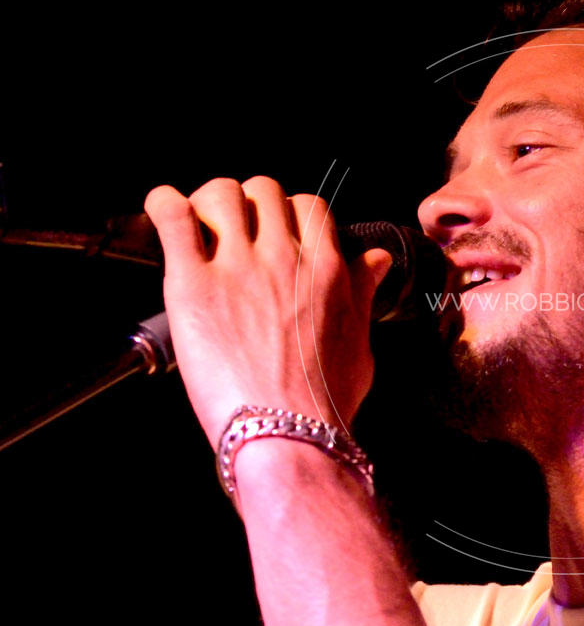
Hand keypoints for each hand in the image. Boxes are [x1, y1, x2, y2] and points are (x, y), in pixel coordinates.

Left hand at [144, 176, 392, 444]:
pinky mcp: (192, 285)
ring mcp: (237, 267)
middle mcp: (283, 258)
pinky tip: (165, 210)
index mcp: (326, 268)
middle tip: (238, 232)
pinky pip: (174, 219)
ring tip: (201, 227)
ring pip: (221, 193)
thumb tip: (376, 261)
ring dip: (209, 203)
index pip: (309, 204)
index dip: (291, 214)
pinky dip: (164, 206)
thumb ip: (363, 292)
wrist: (286, 435)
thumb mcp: (359, 341)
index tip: (279, 232)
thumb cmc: (324, 400)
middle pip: (264, 191)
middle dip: (250, 205)